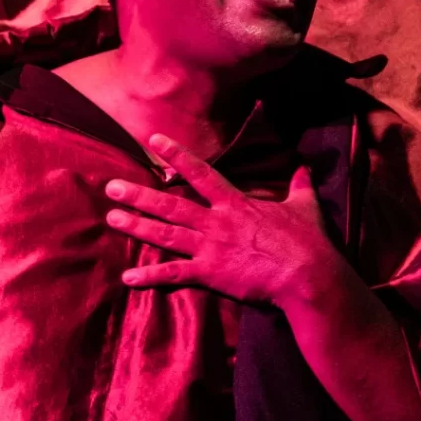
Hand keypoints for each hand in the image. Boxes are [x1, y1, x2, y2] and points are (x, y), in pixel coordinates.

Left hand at [104, 134, 339, 308]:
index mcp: (236, 203)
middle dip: (139, 195)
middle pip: (171, 204)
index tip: (154, 141)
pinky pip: (174, 275)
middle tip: (111, 187)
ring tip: (112, 218)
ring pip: (165, 235)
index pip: (200, 173)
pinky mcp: (210, 274)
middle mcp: (216, 222)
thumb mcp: (305, 207)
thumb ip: (299, 186)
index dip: (176, 156)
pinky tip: (128, 279)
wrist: (307, 274)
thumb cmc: (308, 241)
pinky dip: (150, 278)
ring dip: (137, 226)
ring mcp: (211, 248)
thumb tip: (306, 168)